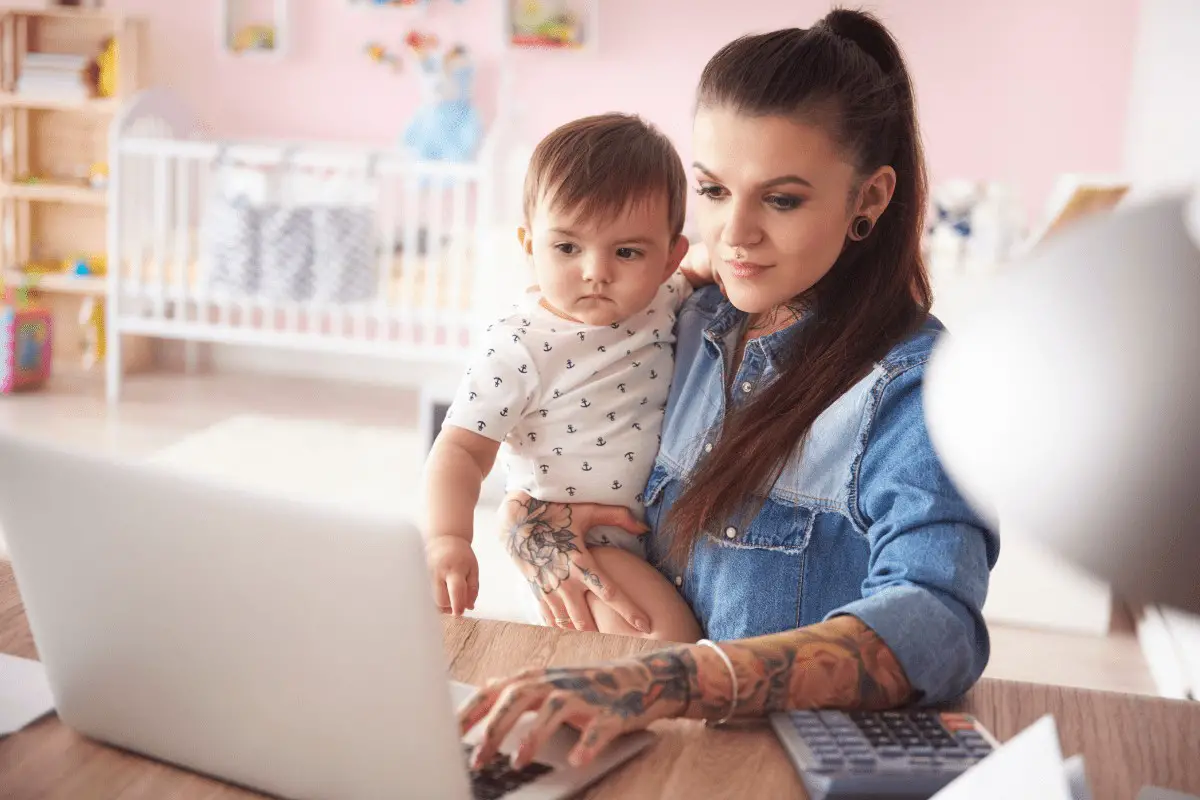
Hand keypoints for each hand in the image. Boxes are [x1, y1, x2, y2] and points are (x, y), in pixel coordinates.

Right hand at [425, 535, 478, 615]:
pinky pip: (426, 596)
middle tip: (456, 601)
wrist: (444, 539)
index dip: (458, 605)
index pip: (456, 590)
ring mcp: (426, 575)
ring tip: (448, 594)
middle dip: (449, 606)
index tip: (459, 613)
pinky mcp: (420, 577)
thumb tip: (468, 607)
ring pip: (430, 601)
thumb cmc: (461, 555)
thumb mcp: (473, 569)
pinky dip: (434, 599)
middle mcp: (437, 573)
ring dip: (441, 604)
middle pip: (440, 600)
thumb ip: (472, 589)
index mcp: (454, 569)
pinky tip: (440, 592)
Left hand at [458, 650, 694, 770]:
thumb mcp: (547, 684)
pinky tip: (576, 759)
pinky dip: (586, 743)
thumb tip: (480, 697)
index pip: (493, 692)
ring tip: (518, 762)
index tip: (445, 736)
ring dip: (534, 737)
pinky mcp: (610, 712)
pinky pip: (597, 728)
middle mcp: (555, 683)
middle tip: (478, 759)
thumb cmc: (586, 687)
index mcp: (535, 678)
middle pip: (518, 698)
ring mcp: (583, 695)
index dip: (469, 713)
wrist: (639, 679)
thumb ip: (514, 691)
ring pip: (552, 710)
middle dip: (495, 729)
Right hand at [499, 493, 649, 633]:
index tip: (645, 625)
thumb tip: (644, 527)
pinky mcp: (537, 593)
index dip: (629, 611)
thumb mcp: (586, 511)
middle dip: (604, 637)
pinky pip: (550, 620)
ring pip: (567, 625)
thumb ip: (617, 516)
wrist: (516, 521)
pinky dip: (562, 631)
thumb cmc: (554, 513)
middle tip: (622, 646)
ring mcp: (549, 591)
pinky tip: (573, 640)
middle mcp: (565, 582)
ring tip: (601, 648)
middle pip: (586, 621)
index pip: (610, 594)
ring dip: (583, 637)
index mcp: (581, 564)